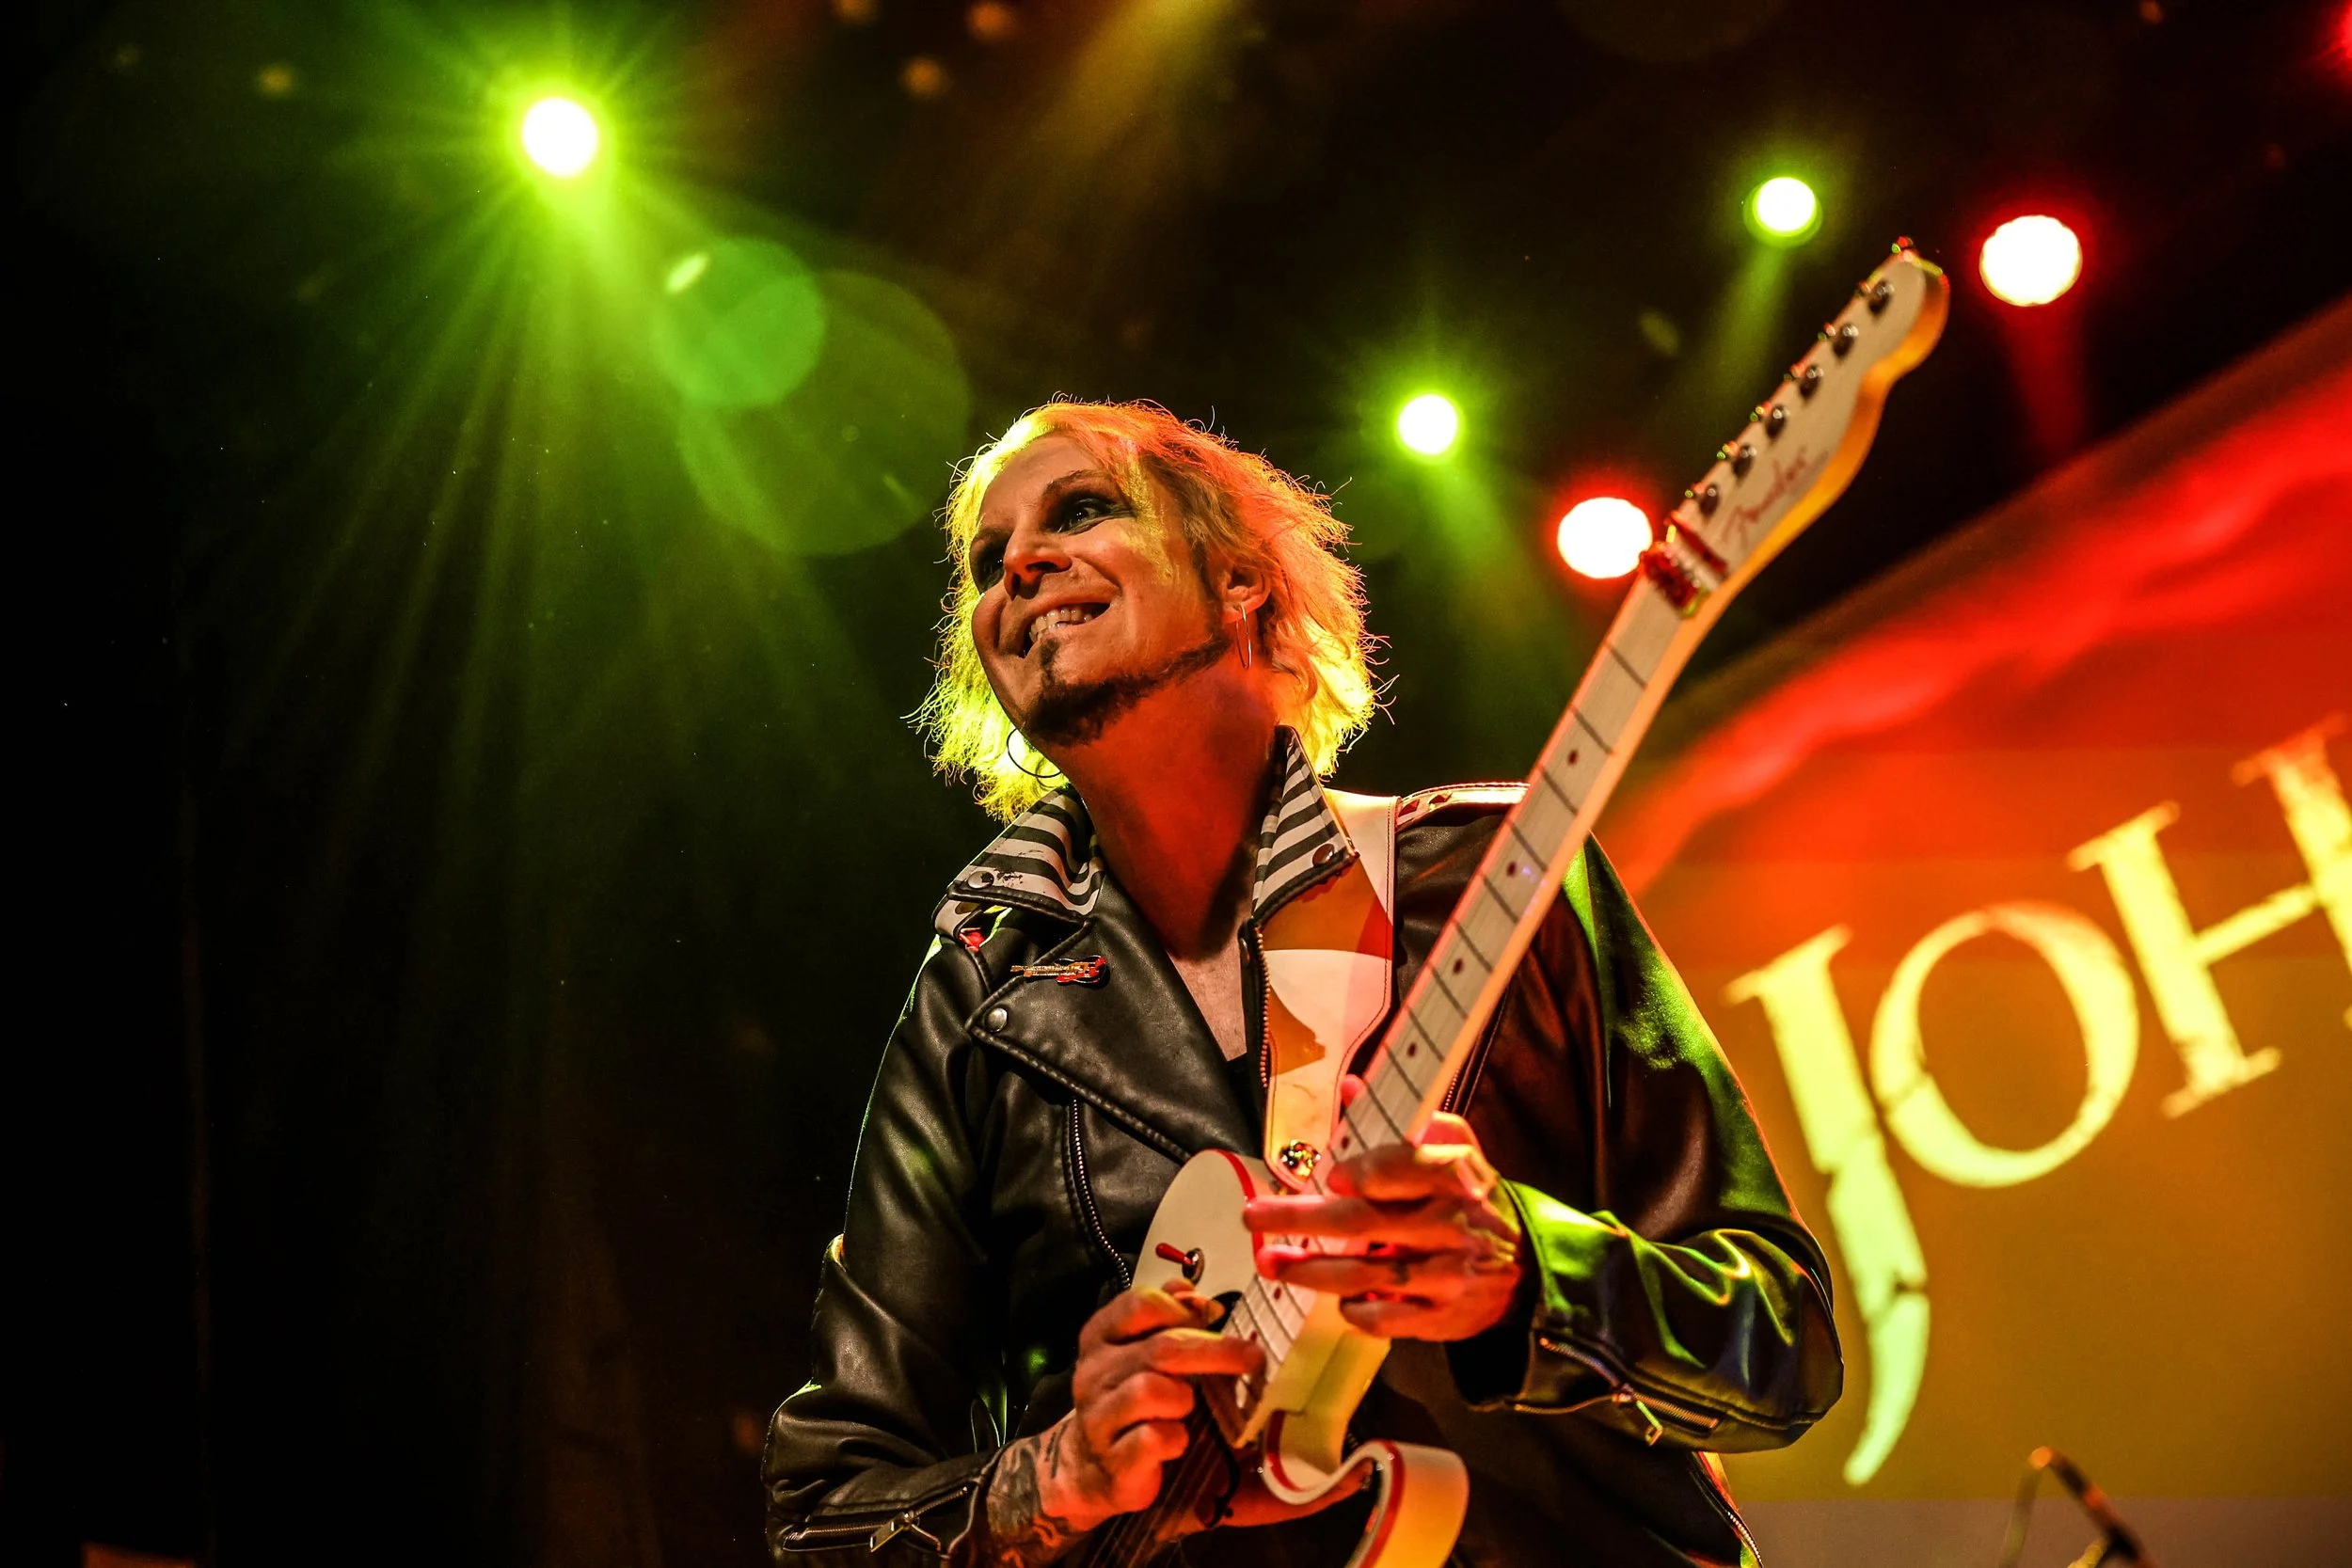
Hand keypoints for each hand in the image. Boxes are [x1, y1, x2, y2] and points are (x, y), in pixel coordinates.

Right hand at [982, 1284, 1255, 1560]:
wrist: (1091, 1468)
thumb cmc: (1127, 1403)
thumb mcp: (1139, 1354)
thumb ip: (1164, 1320)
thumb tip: (1190, 1292)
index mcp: (1101, 1338)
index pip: (1139, 1304)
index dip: (1181, 1309)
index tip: (1213, 1317)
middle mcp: (1095, 1373)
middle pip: (1160, 1348)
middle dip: (1214, 1350)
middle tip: (1252, 1357)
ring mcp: (1099, 1417)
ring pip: (1150, 1390)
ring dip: (1182, 1397)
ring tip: (1188, 1407)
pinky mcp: (1114, 1460)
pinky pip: (1152, 1439)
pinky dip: (1174, 1438)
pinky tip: (1177, 1441)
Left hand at [1243, 1089, 1524, 1341]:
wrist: (1526, 1266)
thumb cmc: (1473, 1198)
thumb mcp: (1452, 1149)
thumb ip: (1402, 1122)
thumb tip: (1350, 1088)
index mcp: (1454, 1177)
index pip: (1406, 1169)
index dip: (1366, 1174)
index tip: (1331, 1178)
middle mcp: (1451, 1226)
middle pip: (1365, 1222)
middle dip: (1302, 1220)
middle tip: (1254, 1217)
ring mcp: (1446, 1275)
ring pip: (1367, 1274)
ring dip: (1311, 1271)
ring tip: (1269, 1262)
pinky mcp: (1440, 1316)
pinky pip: (1387, 1317)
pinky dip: (1355, 1308)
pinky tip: (1333, 1299)